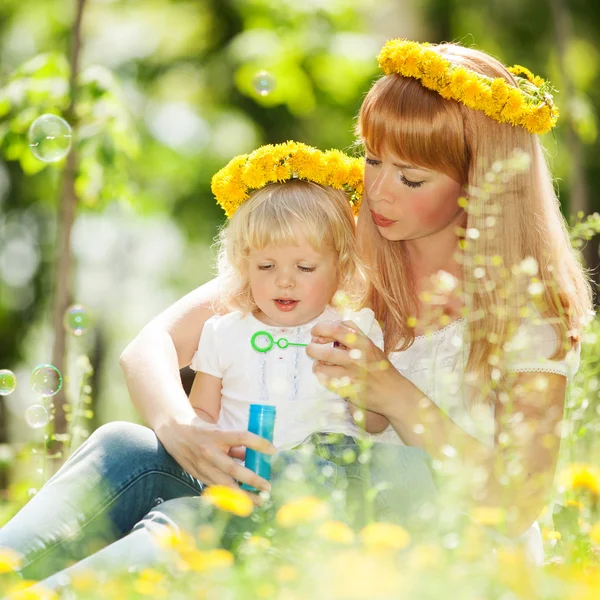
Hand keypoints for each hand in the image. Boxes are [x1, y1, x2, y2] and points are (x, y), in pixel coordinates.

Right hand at [155, 413, 274, 503]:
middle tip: (267, 487)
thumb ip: (235, 444)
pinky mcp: (198, 475)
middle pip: (234, 469)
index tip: (273, 450)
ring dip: (243, 495)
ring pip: (225, 485)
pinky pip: (217, 488)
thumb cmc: (203, 430)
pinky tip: (242, 502)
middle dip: (252, 480)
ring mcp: (202, 466)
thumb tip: (252, 457)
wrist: (174, 432)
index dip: (258, 443)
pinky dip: (230, 496)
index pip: (241, 437)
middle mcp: (209, 452)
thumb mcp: (220, 430)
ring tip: (259, 501)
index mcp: (216, 435)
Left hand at [307, 320, 401, 415]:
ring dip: (316, 364)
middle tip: (312, 348)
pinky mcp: (347, 390)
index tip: (315, 332)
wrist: (392, 392)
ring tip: (320, 364)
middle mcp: (356, 358)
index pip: (335, 329)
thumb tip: (328, 327)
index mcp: (363, 343)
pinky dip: (322, 376)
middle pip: (323, 351)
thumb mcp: (370, 345)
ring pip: (321, 367)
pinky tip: (326, 375)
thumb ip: (352, 334)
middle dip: (312, 348)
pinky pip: (325, 381)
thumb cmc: (379, 366)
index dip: (320, 328)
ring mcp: (351, 376)